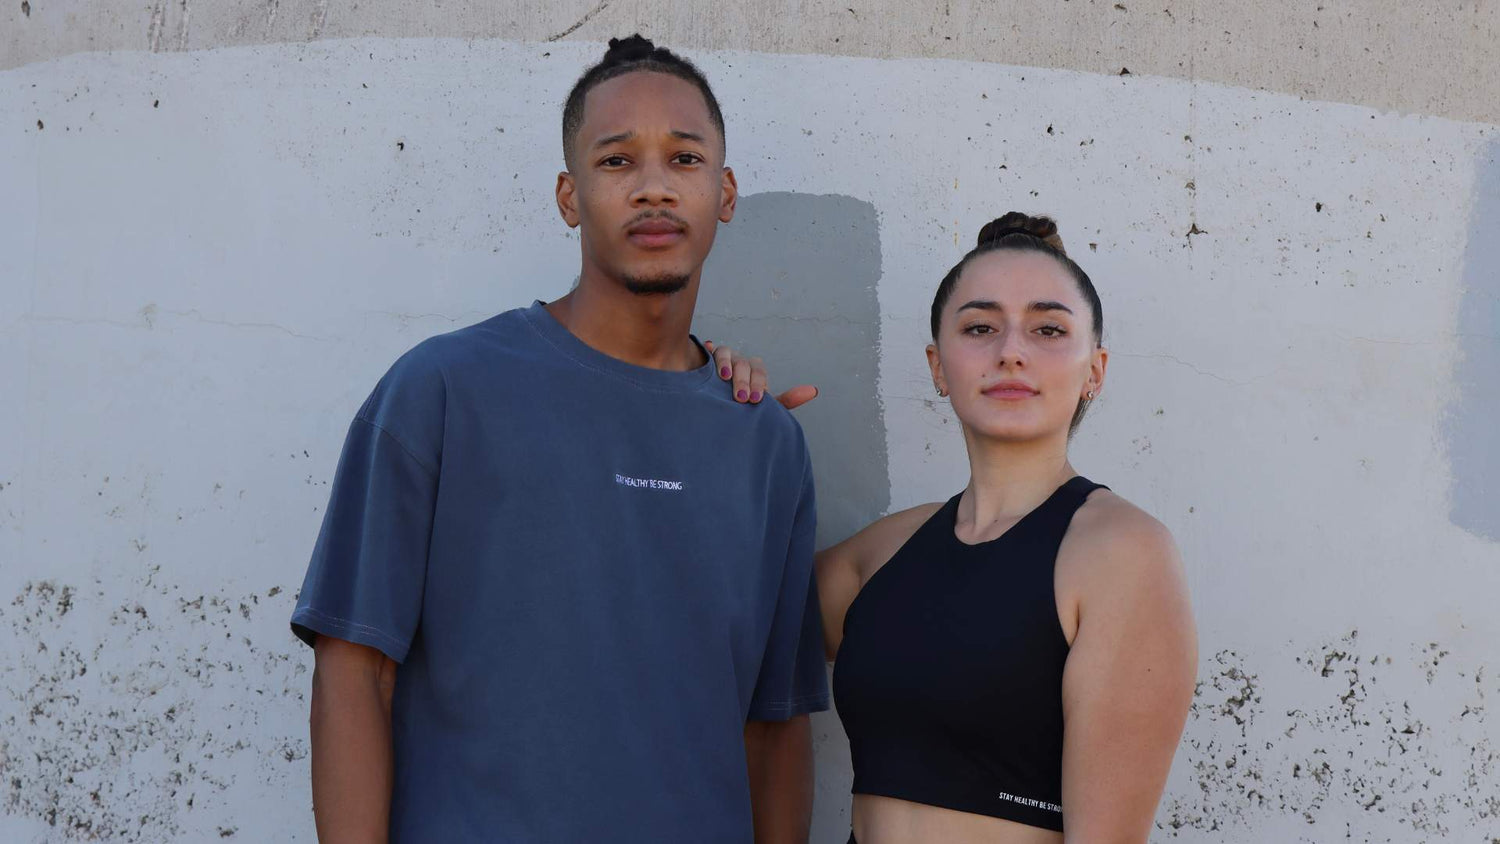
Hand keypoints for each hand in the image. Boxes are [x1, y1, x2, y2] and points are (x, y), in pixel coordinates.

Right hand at [703, 340, 818, 409]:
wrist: (721, 411)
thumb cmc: (744, 408)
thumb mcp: (765, 407)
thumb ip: (787, 400)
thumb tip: (814, 391)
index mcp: (755, 373)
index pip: (760, 372)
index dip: (759, 383)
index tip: (757, 400)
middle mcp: (740, 363)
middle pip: (744, 364)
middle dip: (744, 381)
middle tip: (742, 398)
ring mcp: (724, 360)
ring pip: (727, 354)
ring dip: (727, 365)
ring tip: (725, 378)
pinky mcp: (706, 361)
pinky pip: (710, 352)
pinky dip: (709, 352)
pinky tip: (707, 349)